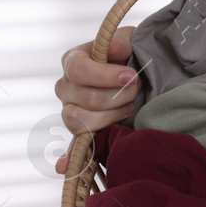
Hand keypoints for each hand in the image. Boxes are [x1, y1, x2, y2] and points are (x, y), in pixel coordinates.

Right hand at [53, 27, 143, 174]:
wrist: (141, 72)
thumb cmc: (133, 53)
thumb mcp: (131, 39)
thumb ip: (121, 41)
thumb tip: (114, 50)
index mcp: (73, 61)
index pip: (78, 70)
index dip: (105, 75)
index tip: (131, 76)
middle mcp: (66, 87)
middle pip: (85, 99)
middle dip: (118, 96)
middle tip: (137, 89)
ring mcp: (71, 111)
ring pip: (80, 122)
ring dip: (111, 116)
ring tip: (129, 106)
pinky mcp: (82, 131)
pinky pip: (72, 147)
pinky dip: (68, 158)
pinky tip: (64, 167)